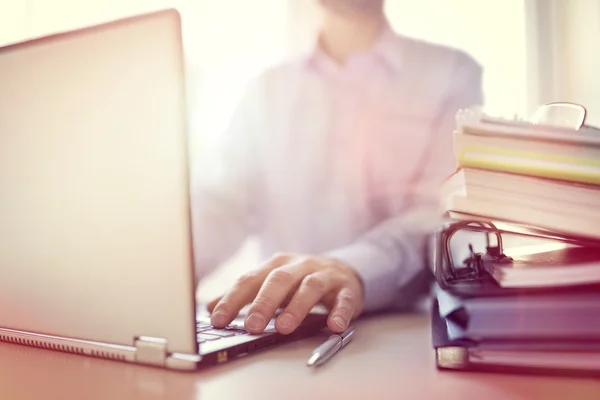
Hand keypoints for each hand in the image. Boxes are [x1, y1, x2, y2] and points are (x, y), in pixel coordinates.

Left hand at [207, 253, 363, 334]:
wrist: (343, 271)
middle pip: (279, 280)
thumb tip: (210, 306)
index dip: (233, 299)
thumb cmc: (300, 280)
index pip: (250, 279)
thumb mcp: (271, 282)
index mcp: (276, 265)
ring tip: (285, 327)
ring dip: (297, 307)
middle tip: (252, 326)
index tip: (217, 319)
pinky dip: (340, 311)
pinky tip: (334, 325)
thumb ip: (244, 294)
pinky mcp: (347, 288)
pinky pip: (344, 299)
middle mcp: (299, 266)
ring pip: (310, 286)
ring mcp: (325, 275)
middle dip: (264, 303)